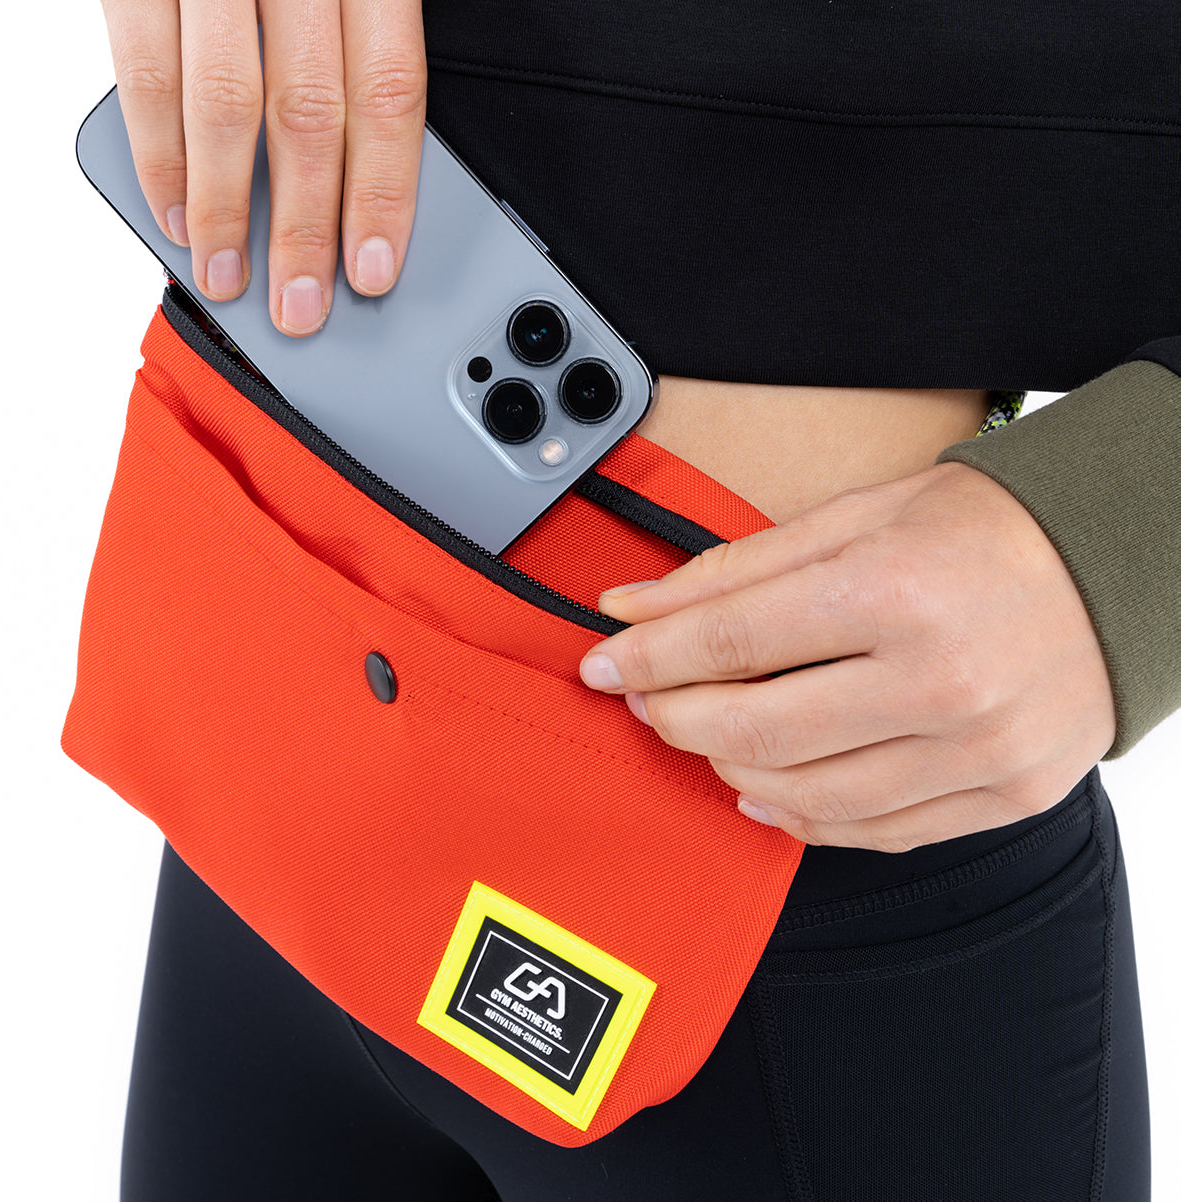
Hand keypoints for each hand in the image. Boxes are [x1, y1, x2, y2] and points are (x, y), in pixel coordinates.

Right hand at [101, 0, 425, 334]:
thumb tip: (363, 176)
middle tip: (302, 303)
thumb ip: (351, 46)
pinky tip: (173, 209)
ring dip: (224, 206)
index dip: (382, 193)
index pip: (386, 93)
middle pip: (308, 113)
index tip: (374, 268)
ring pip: (224, 101)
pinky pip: (145, 67)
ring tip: (229, 274)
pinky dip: (157, 151)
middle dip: (302, 225)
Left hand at [578, 462, 1115, 851]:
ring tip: (704, 733)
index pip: (731, 640)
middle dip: (676, 715)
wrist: (1118, 566)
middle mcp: (942, 681)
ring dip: (729, 768)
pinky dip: (802, 818)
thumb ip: (736, 568)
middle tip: (646, 697)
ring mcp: (980, 751)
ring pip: (806, 796)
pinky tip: (767, 788)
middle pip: (757, 728)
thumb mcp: (855, 518)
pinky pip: (874, 832)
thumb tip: (634, 606)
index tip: (604, 661)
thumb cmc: (985, 529)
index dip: (648, 655)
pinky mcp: (1005, 795)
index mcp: (897, 591)